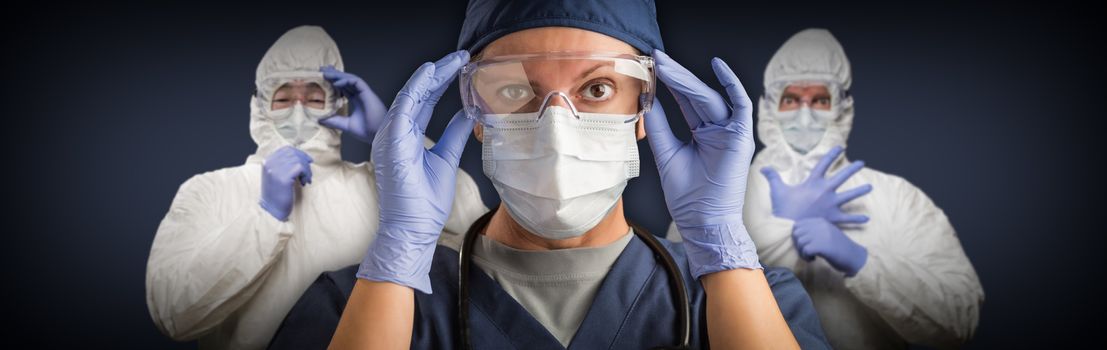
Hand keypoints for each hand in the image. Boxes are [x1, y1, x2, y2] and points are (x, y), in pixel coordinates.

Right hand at [259, 146, 312, 220]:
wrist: (272, 210)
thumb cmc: (277, 193)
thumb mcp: (276, 175)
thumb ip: (283, 164)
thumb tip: (301, 155)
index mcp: (267, 161)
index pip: (286, 149)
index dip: (299, 153)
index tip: (307, 160)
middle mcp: (270, 163)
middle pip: (293, 153)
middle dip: (304, 161)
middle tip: (308, 172)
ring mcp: (276, 170)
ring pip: (298, 160)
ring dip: (306, 169)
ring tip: (306, 179)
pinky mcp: (283, 177)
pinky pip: (300, 167)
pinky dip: (306, 173)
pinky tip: (304, 182)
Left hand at [319, 66, 387, 142]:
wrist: (380, 136)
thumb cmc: (368, 132)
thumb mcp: (346, 125)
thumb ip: (334, 121)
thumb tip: (320, 119)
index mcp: (357, 101)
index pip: (344, 88)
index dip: (334, 82)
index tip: (322, 78)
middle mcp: (361, 95)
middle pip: (346, 80)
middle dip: (334, 74)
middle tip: (322, 69)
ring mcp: (365, 93)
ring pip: (350, 79)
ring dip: (338, 75)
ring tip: (325, 73)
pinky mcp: (368, 93)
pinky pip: (356, 82)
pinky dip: (346, 81)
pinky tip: (336, 83)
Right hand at [355, 51, 473, 293]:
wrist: (413, 230)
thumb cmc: (424, 203)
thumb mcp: (447, 160)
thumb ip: (454, 134)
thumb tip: (468, 112)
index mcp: (406, 137)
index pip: (424, 101)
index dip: (442, 82)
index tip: (462, 66)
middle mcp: (395, 133)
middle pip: (418, 94)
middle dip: (440, 72)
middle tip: (462, 56)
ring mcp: (390, 136)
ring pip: (410, 94)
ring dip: (432, 74)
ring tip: (453, 59)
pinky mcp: (391, 141)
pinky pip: (403, 106)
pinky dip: (417, 86)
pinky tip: (431, 72)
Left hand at [645, 50, 760, 277]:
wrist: (702, 222)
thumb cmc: (687, 198)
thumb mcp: (666, 155)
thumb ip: (659, 127)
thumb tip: (648, 100)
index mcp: (701, 135)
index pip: (685, 102)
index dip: (670, 84)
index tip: (652, 66)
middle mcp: (717, 130)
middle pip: (696, 96)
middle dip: (676, 76)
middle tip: (657, 57)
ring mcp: (730, 133)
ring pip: (710, 98)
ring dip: (688, 81)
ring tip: (666, 66)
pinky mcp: (741, 137)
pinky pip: (740, 105)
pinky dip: (731, 84)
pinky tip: (717, 66)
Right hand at [761, 145, 871, 223]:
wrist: (789, 229)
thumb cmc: (784, 209)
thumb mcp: (777, 191)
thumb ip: (772, 177)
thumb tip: (764, 167)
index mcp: (813, 182)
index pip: (824, 164)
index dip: (832, 154)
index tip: (840, 147)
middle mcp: (825, 191)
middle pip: (842, 177)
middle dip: (853, 169)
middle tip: (861, 163)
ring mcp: (831, 205)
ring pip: (850, 195)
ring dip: (861, 191)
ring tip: (870, 187)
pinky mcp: (833, 218)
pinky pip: (848, 219)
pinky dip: (857, 220)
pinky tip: (866, 219)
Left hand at [792, 218, 867, 275]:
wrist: (854, 256)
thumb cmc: (839, 248)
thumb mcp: (826, 234)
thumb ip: (812, 231)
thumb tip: (794, 234)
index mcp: (820, 221)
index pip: (797, 225)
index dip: (797, 236)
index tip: (803, 244)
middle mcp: (820, 225)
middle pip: (796, 233)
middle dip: (798, 244)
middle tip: (806, 252)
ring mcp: (821, 235)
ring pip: (799, 242)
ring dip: (802, 252)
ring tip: (810, 256)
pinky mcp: (822, 246)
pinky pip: (805, 250)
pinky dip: (806, 257)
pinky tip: (814, 259)